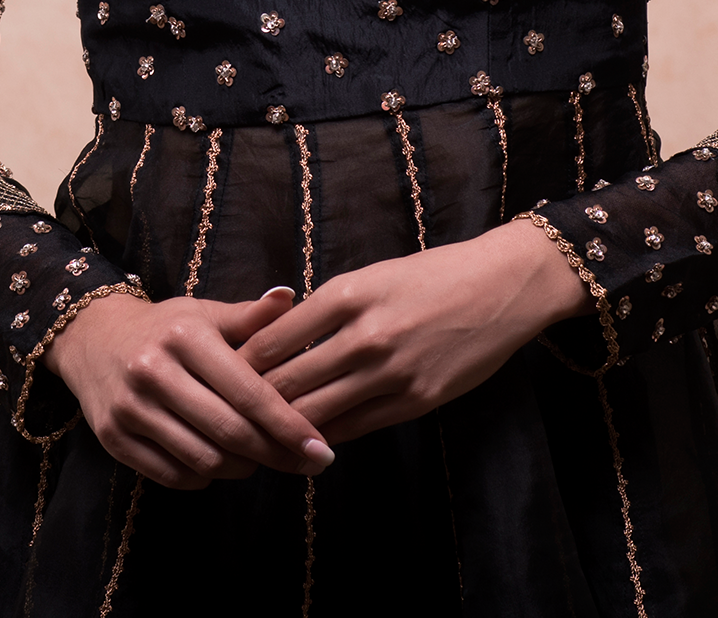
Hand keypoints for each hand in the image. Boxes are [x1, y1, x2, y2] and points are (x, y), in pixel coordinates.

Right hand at [44, 286, 335, 489]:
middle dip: (274, 454)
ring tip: (262, 460)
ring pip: (202, 459)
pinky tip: (221, 464)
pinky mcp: (113, 439)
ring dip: (242, 468)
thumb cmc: (166, 327)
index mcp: (185, 337)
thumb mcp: (205, 313)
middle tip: (305, 464)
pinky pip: (171, 475)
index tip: (321, 447)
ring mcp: (129, 408)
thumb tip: (289, 298)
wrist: (92, 338)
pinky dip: (204, 477)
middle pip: (228, 431)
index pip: (248, 391)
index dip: (288, 424)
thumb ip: (250, 316)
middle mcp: (153, 371)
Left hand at [238, 220, 590, 444]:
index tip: (217, 380)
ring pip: (317, 413)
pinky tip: (307, 442)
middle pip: (287, 383)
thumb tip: (276, 339)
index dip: (239, 366)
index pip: (272, 341)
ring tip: (255, 441)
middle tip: (222, 422)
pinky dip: (326, 436)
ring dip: (283, 430)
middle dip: (250, 406)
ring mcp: (391, 372)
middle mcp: (364, 335)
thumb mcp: (371, 275)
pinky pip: (355, 427)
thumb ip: (326, 307)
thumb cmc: (431, 275)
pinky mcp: (416, 401)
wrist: (500, 286)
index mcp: (347, 294)